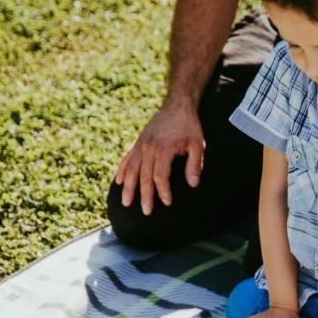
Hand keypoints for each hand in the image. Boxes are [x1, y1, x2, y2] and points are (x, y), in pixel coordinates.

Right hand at [114, 100, 204, 215]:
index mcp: (163, 149)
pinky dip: (122, 170)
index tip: (167, 202)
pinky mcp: (138, 142)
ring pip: (131, 169)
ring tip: (126, 203)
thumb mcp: (198, 144)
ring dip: (128, 187)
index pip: (159, 175)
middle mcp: (148, 147)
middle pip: (143, 176)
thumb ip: (195, 165)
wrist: (177, 105)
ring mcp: (141, 144)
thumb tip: (193, 184)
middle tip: (146, 212)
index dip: (162, 191)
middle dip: (144, 196)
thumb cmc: (189, 126)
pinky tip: (119, 182)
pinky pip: (127, 158)